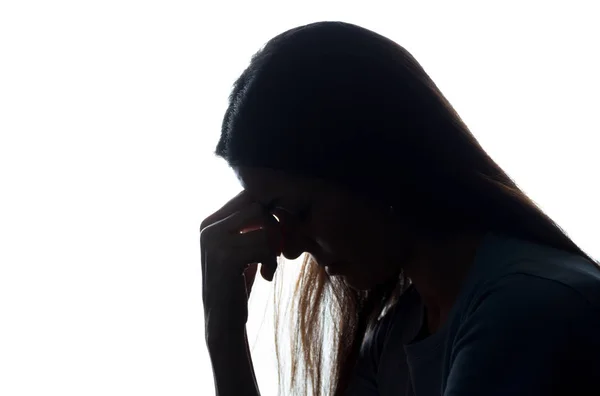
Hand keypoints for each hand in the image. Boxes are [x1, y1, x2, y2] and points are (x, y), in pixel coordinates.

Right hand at [199, 191, 280, 339]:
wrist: (224, 323)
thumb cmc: (238, 285)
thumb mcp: (241, 249)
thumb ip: (250, 225)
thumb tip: (272, 199)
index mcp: (209, 223)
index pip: (249, 199)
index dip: (270, 216)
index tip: (275, 240)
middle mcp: (207, 228)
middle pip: (258, 207)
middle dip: (274, 228)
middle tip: (277, 251)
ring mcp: (214, 241)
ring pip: (264, 227)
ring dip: (274, 248)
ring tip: (269, 265)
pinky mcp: (225, 256)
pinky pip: (264, 246)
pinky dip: (272, 262)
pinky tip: (266, 277)